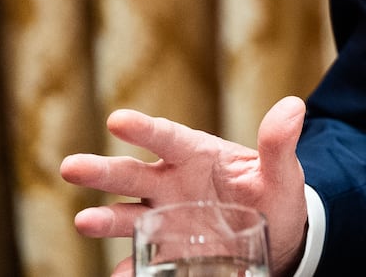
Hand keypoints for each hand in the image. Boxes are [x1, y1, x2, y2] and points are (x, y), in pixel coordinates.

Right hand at [60, 96, 310, 276]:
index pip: (167, 138)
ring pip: (124, 216)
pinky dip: (129, 268)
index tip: (118, 120)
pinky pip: (141, 259)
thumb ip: (279, 144)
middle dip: (101, 170)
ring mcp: (163, 217)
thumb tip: (294, 106)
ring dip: (103, 219)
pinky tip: (123, 275)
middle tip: (72, 166)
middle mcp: (170, 183)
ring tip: (84, 222)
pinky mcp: (164, 249)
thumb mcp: (280, 172)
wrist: (275, 236)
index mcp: (196, 155)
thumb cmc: (272, 195)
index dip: (144, 129)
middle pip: (131, 174)